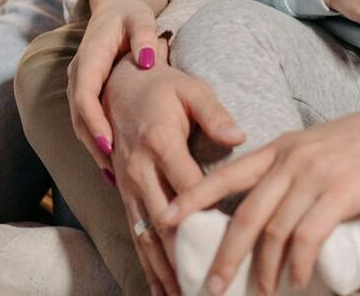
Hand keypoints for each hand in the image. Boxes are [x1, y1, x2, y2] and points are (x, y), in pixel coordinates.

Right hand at [67, 0, 164, 174]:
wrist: (115, 6)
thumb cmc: (130, 13)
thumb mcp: (140, 17)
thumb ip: (144, 35)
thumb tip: (149, 59)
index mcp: (88, 58)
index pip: (83, 95)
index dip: (93, 121)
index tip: (108, 144)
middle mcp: (78, 74)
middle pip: (78, 116)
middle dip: (93, 144)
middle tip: (113, 170)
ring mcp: (80, 84)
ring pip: (81, 123)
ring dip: (95, 148)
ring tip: (115, 176)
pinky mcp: (88, 93)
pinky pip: (88, 121)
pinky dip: (98, 141)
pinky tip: (115, 164)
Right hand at [104, 57, 245, 295]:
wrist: (120, 85)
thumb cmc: (164, 88)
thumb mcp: (192, 90)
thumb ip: (215, 114)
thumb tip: (239, 136)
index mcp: (159, 142)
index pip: (187, 186)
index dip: (206, 215)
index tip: (231, 241)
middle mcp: (139, 168)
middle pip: (164, 221)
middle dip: (184, 256)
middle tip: (208, 283)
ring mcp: (127, 185)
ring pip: (145, 235)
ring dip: (164, 270)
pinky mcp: (123, 194)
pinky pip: (134, 234)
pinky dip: (148, 265)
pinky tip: (161, 290)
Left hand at [156, 88, 359, 295]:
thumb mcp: (321, 146)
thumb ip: (293, 169)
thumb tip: (273, 205)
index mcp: (282, 146)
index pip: (226, 174)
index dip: (193, 199)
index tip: (166, 222)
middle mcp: (292, 159)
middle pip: (243, 213)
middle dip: (223, 256)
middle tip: (210, 287)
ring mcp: (316, 175)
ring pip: (273, 231)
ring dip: (262, 270)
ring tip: (260, 294)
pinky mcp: (342, 192)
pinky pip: (307, 237)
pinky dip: (298, 265)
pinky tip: (298, 281)